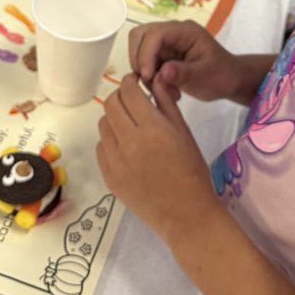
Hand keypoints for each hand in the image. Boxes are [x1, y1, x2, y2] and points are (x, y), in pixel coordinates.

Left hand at [97, 74, 220, 245]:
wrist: (186, 214)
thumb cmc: (192, 171)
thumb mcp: (184, 133)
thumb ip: (166, 104)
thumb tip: (155, 80)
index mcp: (152, 128)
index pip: (129, 91)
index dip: (130, 82)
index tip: (136, 83)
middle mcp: (129, 142)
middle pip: (110, 104)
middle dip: (121, 97)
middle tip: (132, 102)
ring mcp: (115, 161)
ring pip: (103, 125)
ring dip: (114, 119)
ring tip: (130, 126)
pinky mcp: (109, 178)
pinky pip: (101, 148)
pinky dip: (110, 141)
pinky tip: (126, 148)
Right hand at [130, 21, 243, 102]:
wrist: (229, 80)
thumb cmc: (222, 75)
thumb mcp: (206, 76)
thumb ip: (184, 73)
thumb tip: (162, 72)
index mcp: (185, 31)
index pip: (155, 34)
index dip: (146, 53)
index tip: (147, 76)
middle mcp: (173, 32)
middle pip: (140, 36)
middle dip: (140, 60)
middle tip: (151, 82)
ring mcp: (166, 43)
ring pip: (139, 48)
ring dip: (143, 70)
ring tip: (161, 88)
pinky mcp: (162, 54)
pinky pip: (145, 62)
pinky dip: (149, 76)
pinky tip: (164, 89)